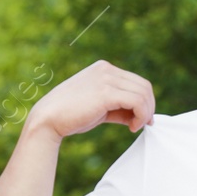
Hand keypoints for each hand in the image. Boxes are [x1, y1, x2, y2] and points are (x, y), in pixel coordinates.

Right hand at [27, 60, 155, 138]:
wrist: (48, 119)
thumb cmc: (71, 116)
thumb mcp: (100, 107)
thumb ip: (119, 107)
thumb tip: (142, 116)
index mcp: (104, 69)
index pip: (136, 82)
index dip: (146, 101)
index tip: (144, 119)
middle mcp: (106, 69)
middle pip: (143, 86)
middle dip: (149, 107)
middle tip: (143, 124)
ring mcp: (106, 78)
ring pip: (142, 93)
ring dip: (145, 113)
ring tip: (135, 126)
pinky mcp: (106, 92)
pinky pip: (137, 102)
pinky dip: (141, 116)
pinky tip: (132, 127)